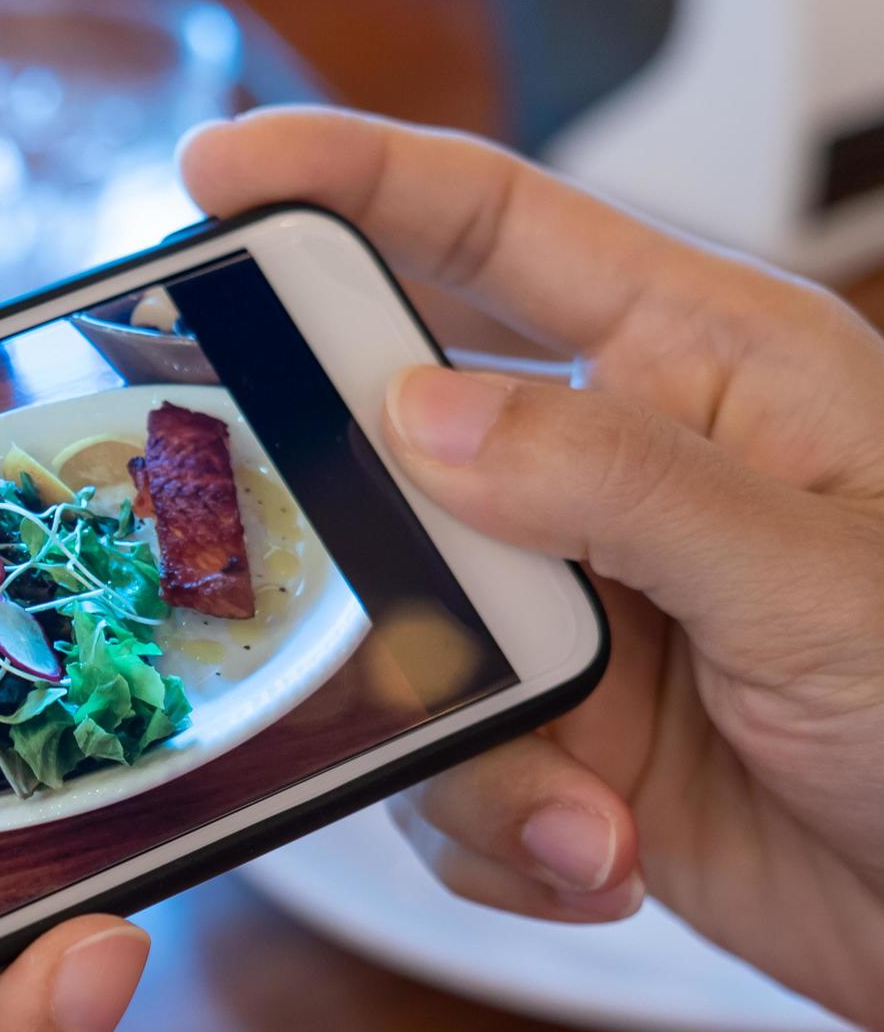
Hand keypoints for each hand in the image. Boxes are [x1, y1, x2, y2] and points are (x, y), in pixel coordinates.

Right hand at [184, 107, 883, 1031]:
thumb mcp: (811, 578)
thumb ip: (614, 482)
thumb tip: (421, 414)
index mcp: (705, 370)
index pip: (498, 232)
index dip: (355, 184)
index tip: (220, 174)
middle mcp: (624, 480)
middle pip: (400, 465)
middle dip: (376, 566)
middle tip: (387, 616)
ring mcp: (585, 618)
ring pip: (402, 649)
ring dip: (481, 756)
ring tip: (593, 814)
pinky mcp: (563, 745)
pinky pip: (438, 773)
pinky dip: (502, 832)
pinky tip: (602, 858)